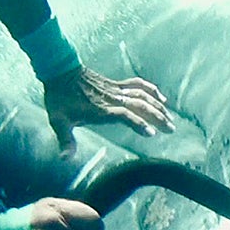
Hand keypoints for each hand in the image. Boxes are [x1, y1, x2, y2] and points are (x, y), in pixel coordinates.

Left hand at [46, 67, 174, 142]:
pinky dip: (151, 89)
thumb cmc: (59, 98)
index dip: (139, 124)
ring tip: (170, 117)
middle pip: (140, 105)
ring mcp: (115, 89)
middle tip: (171, 129)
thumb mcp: (59, 121)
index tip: (152, 133)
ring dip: (157, 106)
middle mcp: (112, 98)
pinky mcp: (115, 84)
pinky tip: (161, 97)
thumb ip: (65, 140)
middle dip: (157, 116)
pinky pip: (137, 84)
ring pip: (142, 95)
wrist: (59, 70)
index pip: (125, 115)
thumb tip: (64, 158)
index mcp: (101, 109)